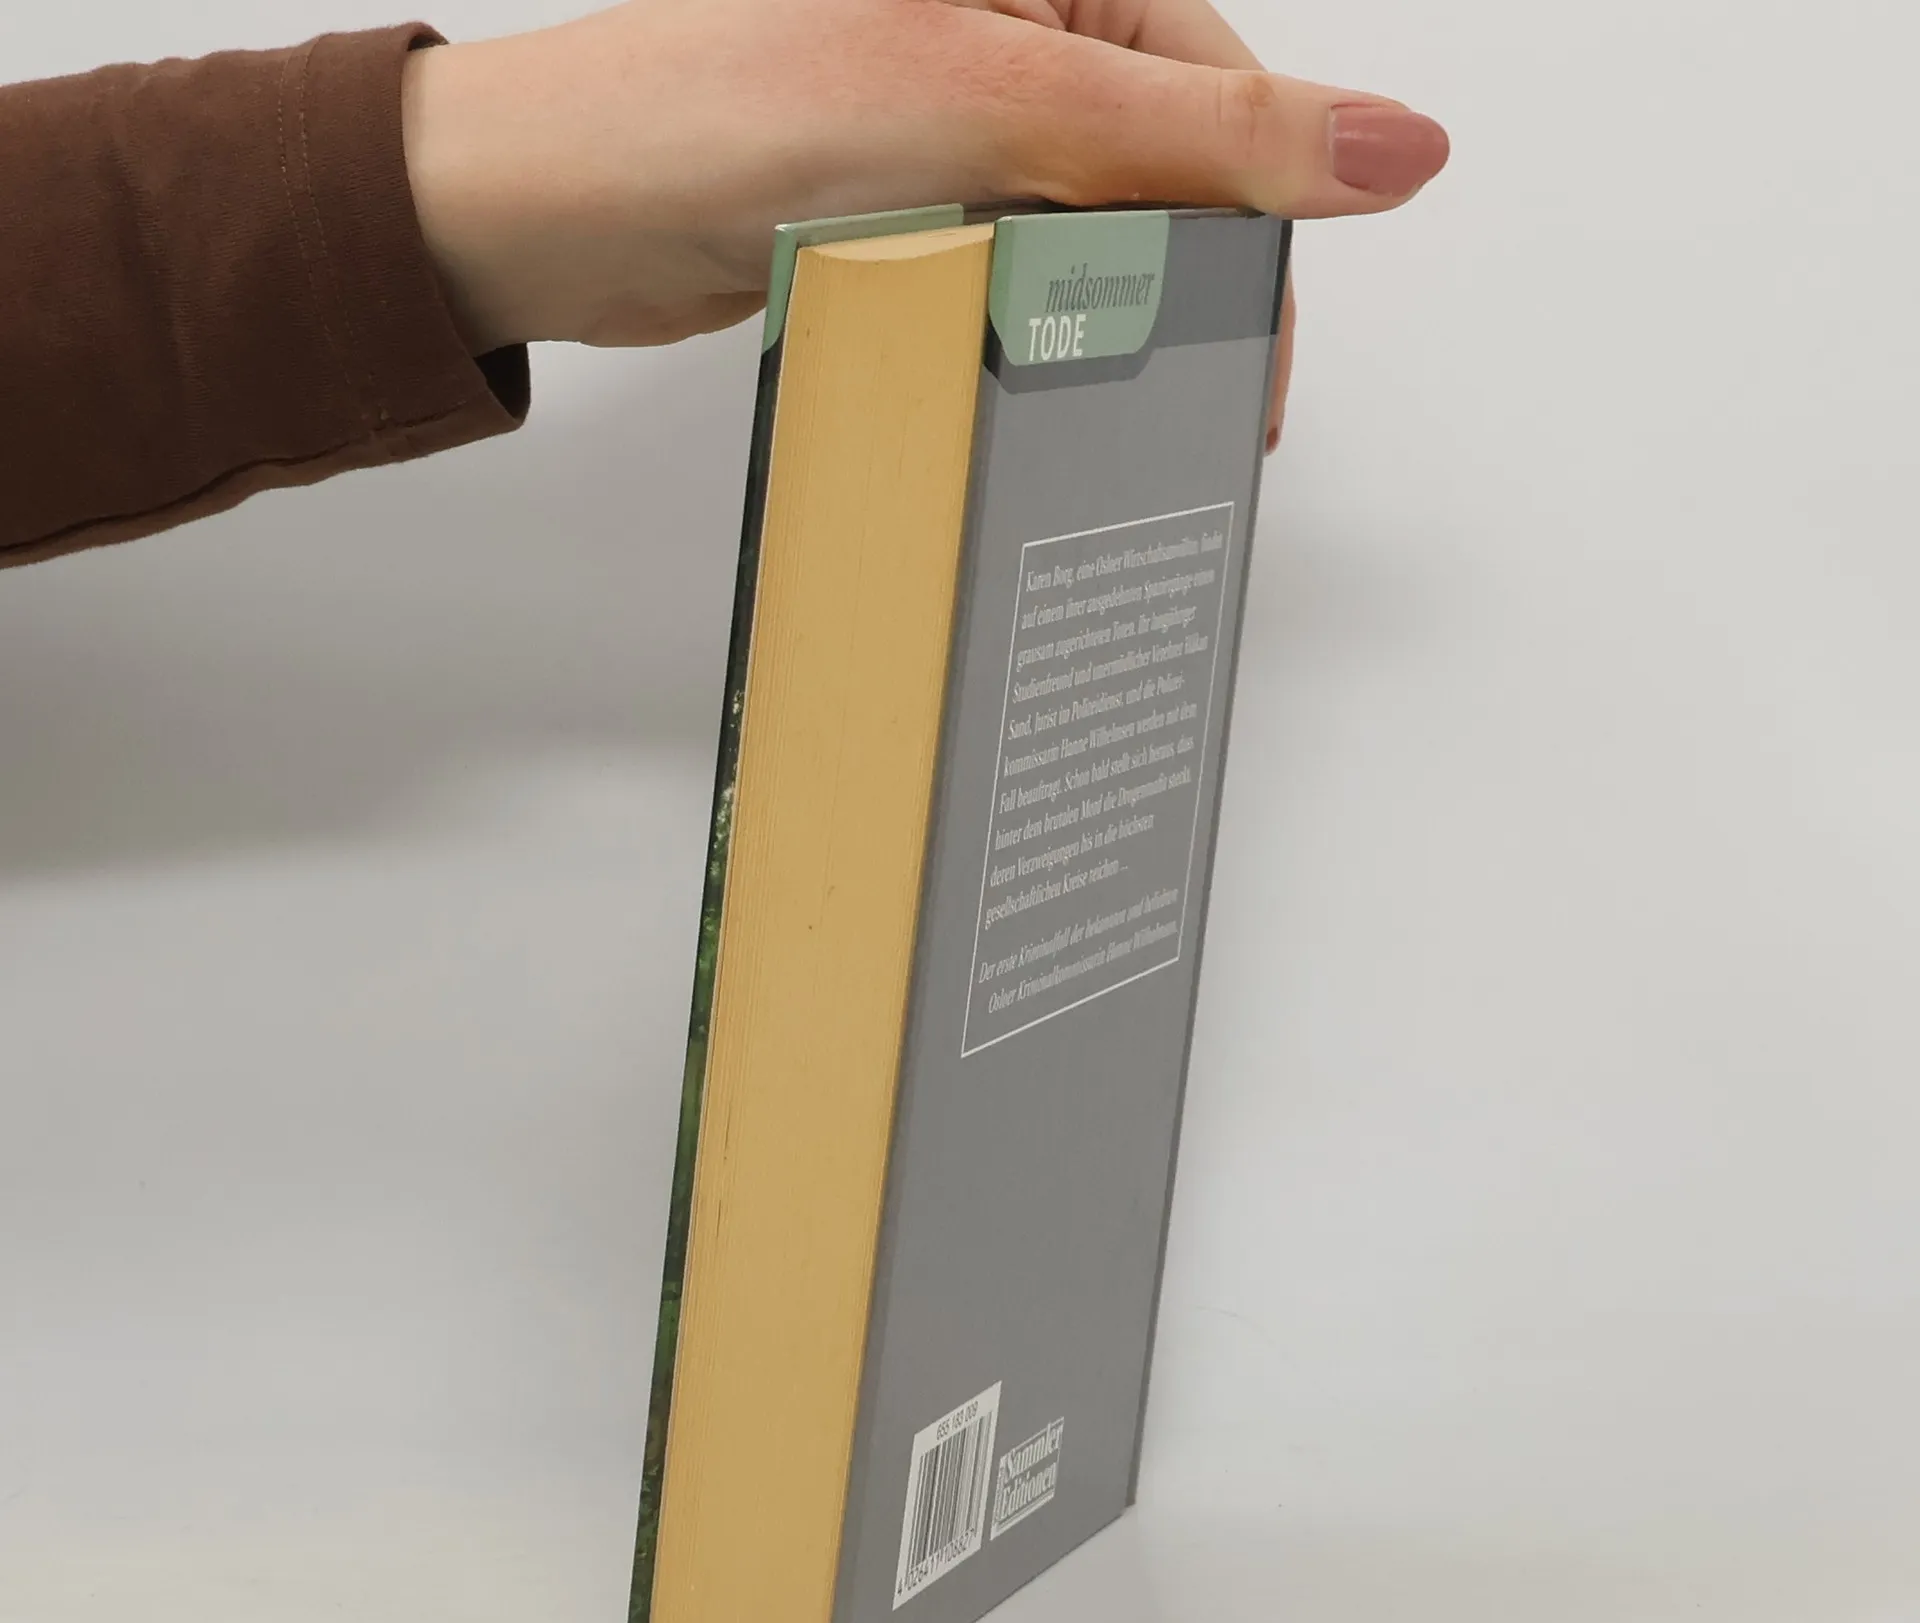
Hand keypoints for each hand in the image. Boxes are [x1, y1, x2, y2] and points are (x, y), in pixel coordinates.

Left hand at [401, 0, 1447, 446]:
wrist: (555, 209)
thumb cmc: (722, 111)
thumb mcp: (993, 106)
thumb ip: (1199, 140)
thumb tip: (1399, 147)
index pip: (1222, 103)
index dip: (1255, 238)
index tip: (1248, 371)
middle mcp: (1018, 25)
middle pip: (1167, 173)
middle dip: (1170, 289)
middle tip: (1172, 406)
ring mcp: (962, 112)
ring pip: (1094, 235)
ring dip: (1093, 320)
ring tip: (1080, 392)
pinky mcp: (915, 192)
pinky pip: (1017, 268)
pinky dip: (1023, 329)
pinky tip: (1013, 370)